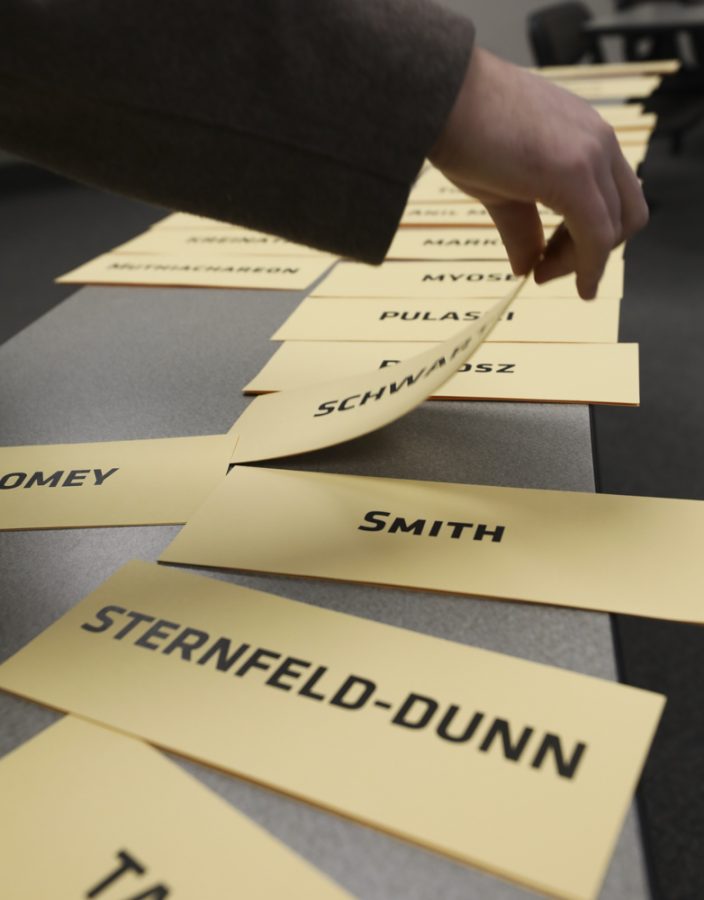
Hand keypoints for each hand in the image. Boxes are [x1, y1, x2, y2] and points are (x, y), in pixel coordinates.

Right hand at [429, 47, 648, 298]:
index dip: (588, 239)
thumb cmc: (462, 129)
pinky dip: (587, 266)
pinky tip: (563, 281)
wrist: (441, 96)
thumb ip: (522, 228)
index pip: (612, 197)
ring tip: (543, 271)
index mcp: (585, 136)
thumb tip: (526, 267)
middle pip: (627, 215)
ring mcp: (592, 153)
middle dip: (594, 253)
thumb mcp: (501, 187)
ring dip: (585, 261)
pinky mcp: (575, 173)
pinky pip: (597, 235)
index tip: (549, 260)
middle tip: (549, 269)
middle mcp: (599, 141)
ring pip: (617, 227)